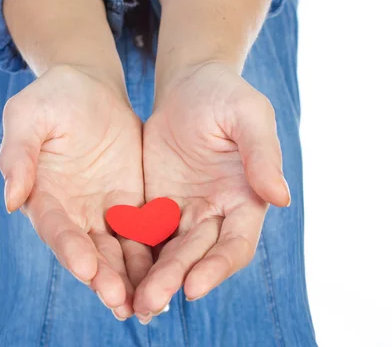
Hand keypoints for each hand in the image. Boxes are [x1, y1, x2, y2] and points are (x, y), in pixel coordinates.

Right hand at [0, 65, 151, 319]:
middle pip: (89, 251)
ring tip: (149, 304)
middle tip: (121, 302)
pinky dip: (155, 256)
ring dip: (131, 278)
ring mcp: (103, 210)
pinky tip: (171, 275)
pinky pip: (145, 233)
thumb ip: (19, 155)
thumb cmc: (51, 98)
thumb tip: (11, 199)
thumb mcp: (28, 116)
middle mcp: (72, 212)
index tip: (87, 268)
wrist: (89, 88)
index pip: (56, 228)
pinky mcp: (132, 204)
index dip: (70, 249)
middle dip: (104, 277)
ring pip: (118, 251)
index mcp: (43, 196)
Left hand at [134, 61, 289, 318]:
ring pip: (166, 253)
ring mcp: (183, 212)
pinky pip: (141, 234)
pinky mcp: (155, 205)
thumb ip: (262, 154)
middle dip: (173, 281)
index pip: (235, 245)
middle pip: (195, 256)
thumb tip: (280, 197)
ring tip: (128, 302)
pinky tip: (110, 271)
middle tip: (148, 305)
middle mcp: (215, 214)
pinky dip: (130, 255)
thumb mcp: (248, 115)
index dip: (217, 267)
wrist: (189, 86)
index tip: (192, 287)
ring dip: (150, 278)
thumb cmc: (225, 96)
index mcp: (245, 200)